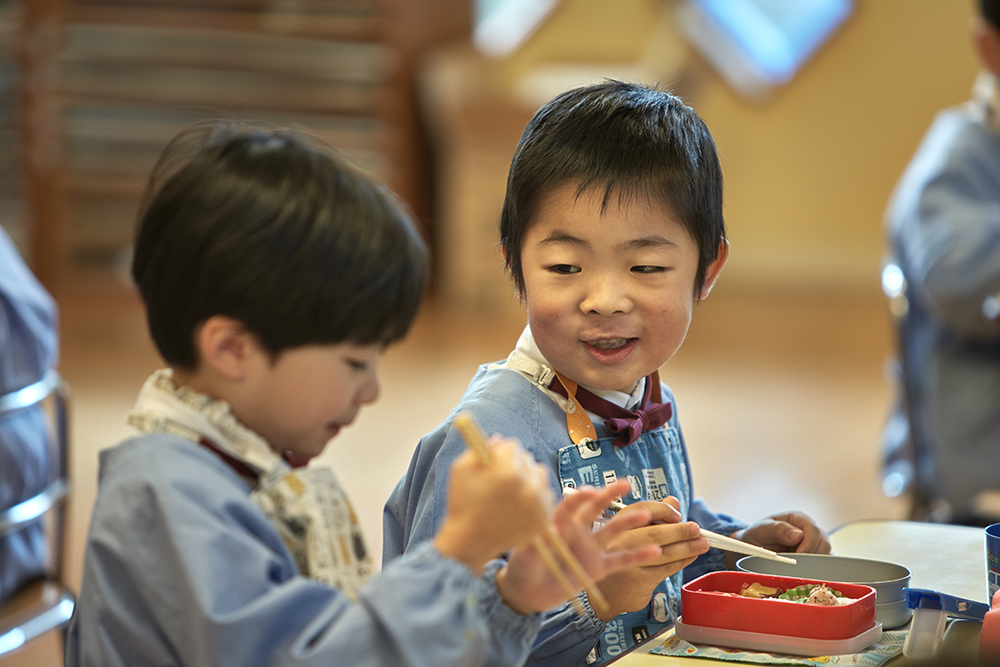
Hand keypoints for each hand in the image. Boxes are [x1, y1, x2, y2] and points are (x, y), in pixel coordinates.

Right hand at [433, 438, 553, 573]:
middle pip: (527, 458)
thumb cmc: (463, 504)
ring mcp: (539, 503)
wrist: (471, 541)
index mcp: (507, 472)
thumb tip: (500, 440)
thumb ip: (481, 448)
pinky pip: (546, 493)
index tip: (492, 465)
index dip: (499, 454)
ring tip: (511, 491)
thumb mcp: (461, 469)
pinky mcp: (544, 516)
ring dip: (527, 477)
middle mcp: (528, 486)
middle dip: (513, 464)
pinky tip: (519, 503)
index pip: (512, 446)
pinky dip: (535, 494)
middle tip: (500, 481)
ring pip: (540, 473)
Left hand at [496, 480, 661, 614]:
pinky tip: (655, 551)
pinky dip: (637, 556)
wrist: (526, 593)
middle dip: (609, 495)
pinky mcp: (597, 568)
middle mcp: (576, 531)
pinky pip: (619, 560)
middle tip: (625, 483)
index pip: (570, 506)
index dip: (579, 498)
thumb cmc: (522, 567)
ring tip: (645, 514)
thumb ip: (538, 544)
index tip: (588, 492)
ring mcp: (589, 549)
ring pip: (611, 531)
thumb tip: (550, 529)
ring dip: (627, 522)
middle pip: (595, 509)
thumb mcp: (524, 555)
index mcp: (557, 522)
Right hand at [590, 496, 706, 620]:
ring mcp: (628, 562)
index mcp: (617, 523)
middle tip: (696, 530)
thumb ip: (652, 515)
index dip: (664, 510)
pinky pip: (665, 568)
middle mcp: (619, 541)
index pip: (643, 509)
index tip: (677, 515)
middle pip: (655, 533)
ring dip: (687, 547)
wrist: (606, 591)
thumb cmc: (621, 555)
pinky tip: (690, 557)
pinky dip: (681, 561)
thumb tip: (673, 500)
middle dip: (680, 531)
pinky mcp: (638, 580)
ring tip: (701, 544)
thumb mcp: (629, 531)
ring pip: (663, 552)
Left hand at [726, 511, 829, 568]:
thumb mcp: (762, 529)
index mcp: (799, 519)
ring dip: (813, 564)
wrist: (753, 547)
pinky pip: (822, 565)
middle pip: (823, 543)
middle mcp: (809, 531)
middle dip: (811, 556)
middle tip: (796, 565)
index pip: (813, 530)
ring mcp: (813, 545)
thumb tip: (798, 534)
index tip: (799, 555)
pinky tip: (801, 572)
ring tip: (794, 567)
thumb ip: (778, 529)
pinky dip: (814, 570)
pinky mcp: (813, 557)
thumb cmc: (758, 534)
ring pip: (825, 555)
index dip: (809, 544)